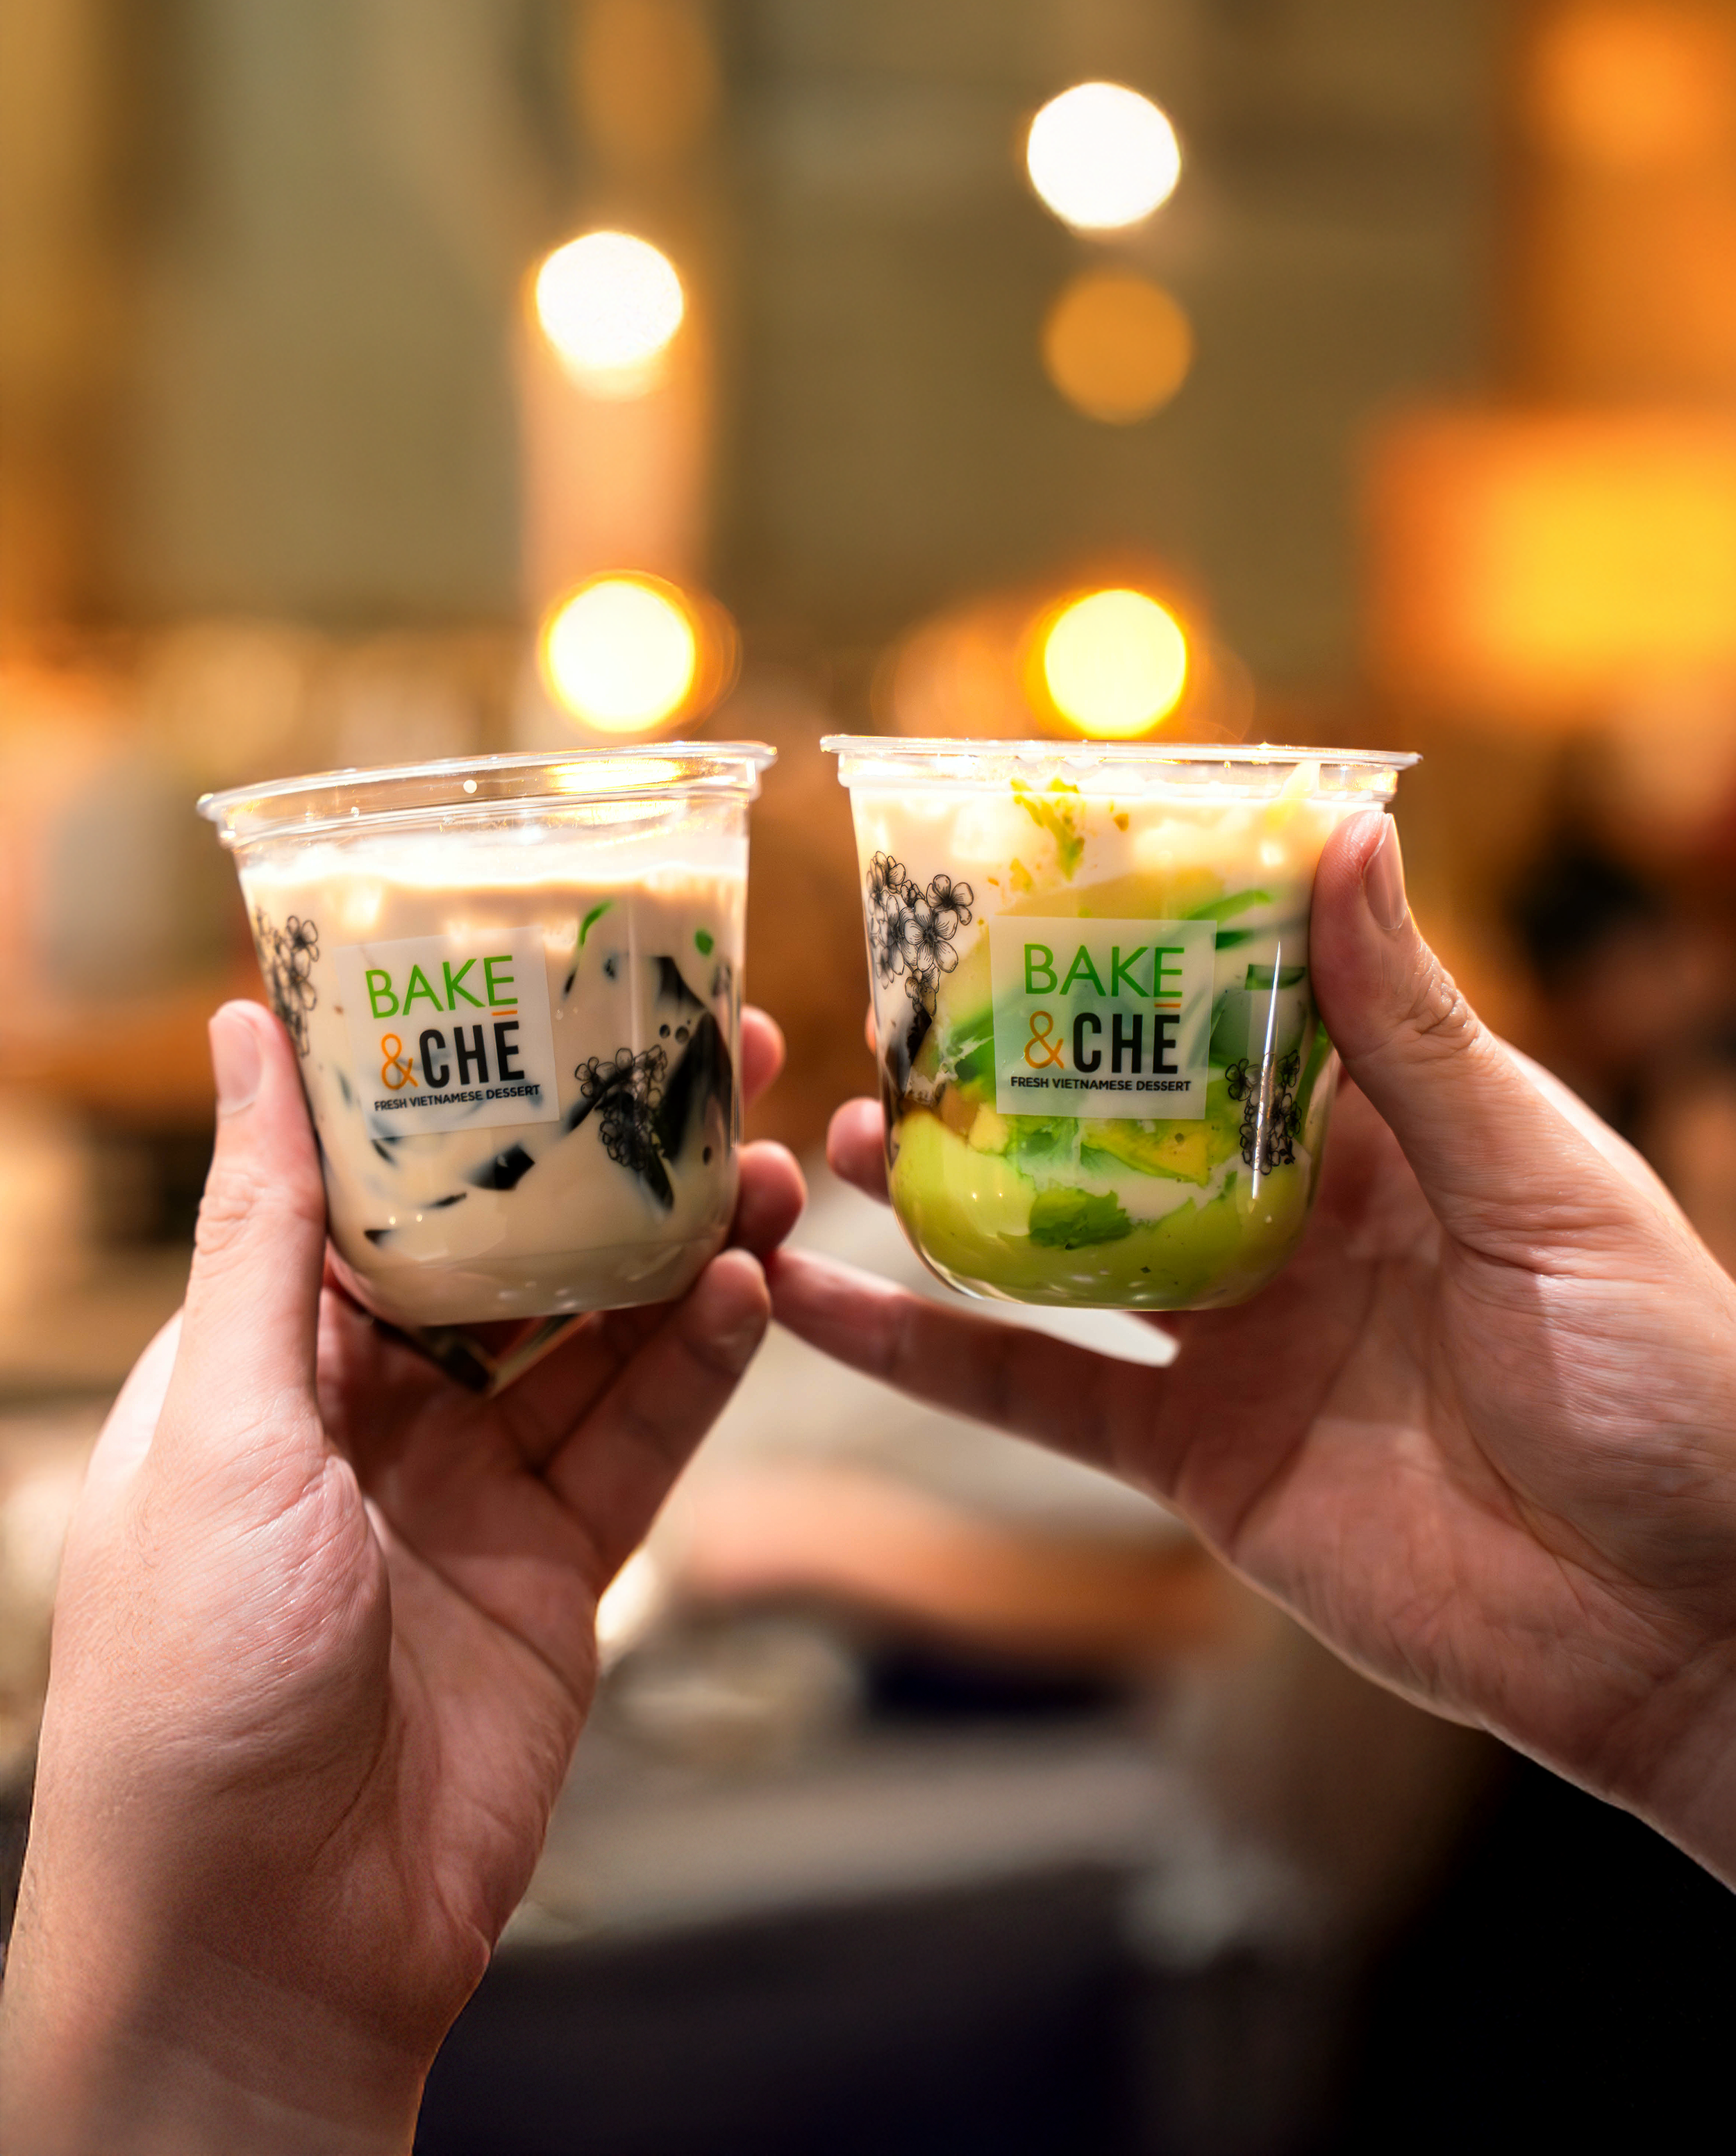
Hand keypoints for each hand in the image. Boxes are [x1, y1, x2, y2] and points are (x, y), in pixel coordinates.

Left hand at [0, 1003, 802, 2155]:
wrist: (267, 1941)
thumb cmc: (192, 1681)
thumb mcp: (224, 1426)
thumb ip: (263, 1233)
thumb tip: (245, 1033)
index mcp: (266, 1358)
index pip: (381, 1183)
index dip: (473, 1084)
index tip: (558, 986)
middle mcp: (371, 1411)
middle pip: (515, 1247)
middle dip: (609, 1154)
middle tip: (717, 1051)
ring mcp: (472, 1489)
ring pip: (598, 1335)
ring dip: (681, 1247)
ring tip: (764, 1159)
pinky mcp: (557, 1570)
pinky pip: (641, 1441)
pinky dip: (698, 1366)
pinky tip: (747, 1292)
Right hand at [770, 813, 1735, 1882]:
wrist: (1684, 1625)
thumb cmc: (1665, 1379)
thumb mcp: (1542, 1183)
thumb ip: (1417, 1037)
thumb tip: (1349, 839)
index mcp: (1391, 1135)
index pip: (1239, 1017)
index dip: (1141, 954)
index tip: (1035, 885)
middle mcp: (1299, 1226)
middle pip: (1125, 1128)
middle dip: (1016, 1076)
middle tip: (900, 1016)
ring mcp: (1238, 1343)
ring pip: (1060, 1251)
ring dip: (950, 1199)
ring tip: (846, 1139)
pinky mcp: (1196, 1457)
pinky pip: (1040, 1395)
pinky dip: (927, 1354)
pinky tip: (823, 1307)